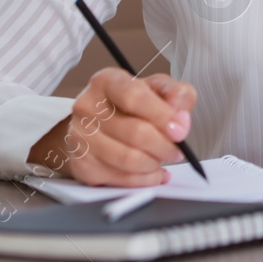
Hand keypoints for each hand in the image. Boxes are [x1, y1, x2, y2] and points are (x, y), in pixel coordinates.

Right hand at [29, 68, 196, 186]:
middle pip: (135, 132)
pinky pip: (121, 179)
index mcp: (107, 81)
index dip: (162, 116)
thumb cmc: (130, 105)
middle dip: (164, 146)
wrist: (96, 125)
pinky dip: (145, 180)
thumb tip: (181, 121)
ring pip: (128, 160)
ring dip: (155, 164)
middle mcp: (87, 107)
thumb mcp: (157, 89)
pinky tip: (153, 173)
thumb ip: (178, 96)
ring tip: (162, 159)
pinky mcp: (82, 165)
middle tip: (177, 150)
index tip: (180, 131)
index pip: (134, 97)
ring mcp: (81, 137)